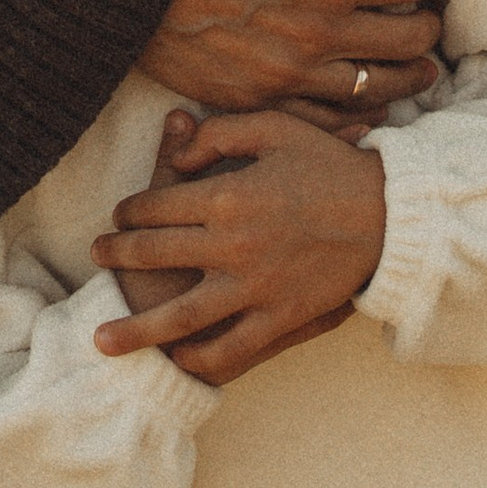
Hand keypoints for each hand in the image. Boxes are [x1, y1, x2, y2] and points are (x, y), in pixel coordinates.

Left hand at [93, 107, 388, 385]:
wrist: (390, 216)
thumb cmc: (331, 165)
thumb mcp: (276, 128)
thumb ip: (219, 134)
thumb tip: (176, 147)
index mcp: (227, 197)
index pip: (155, 207)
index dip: (129, 211)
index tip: (118, 216)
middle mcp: (232, 247)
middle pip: (154, 255)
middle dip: (117, 256)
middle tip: (96, 257)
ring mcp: (254, 289)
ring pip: (179, 317)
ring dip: (135, 329)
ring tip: (101, 340)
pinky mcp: (280, 319)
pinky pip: (231, 347)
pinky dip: (200, 358)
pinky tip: (177, 358)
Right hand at [140, 0, 439, 118]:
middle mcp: (318, 36)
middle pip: (410, 43)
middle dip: (425, 27)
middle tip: (422, 19)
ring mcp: (288, 77)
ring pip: (378, 90)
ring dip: (404, 76)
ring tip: (412, 66)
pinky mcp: (259, 101)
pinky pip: (327, 122)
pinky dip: (357, 114)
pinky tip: (366, 100)